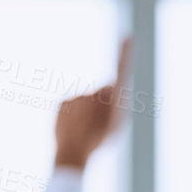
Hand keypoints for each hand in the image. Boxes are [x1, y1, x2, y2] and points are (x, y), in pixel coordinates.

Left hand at [55, 39, 131, 170]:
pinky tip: (72, 127)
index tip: (127, 37)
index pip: (121, 71)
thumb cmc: (99, 141)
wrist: (73, 154)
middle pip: (102, 92)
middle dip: (100, 103)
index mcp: (113, 99)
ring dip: (85, 112)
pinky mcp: (63, 102)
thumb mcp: (116, 123)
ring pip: (84, 101)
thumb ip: (116, 104)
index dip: (124, 54)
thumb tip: (111, 89)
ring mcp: (79, 96)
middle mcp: (96, 93)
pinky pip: (70, 106)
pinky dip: (71, 115)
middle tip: (98, 124)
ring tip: (84, 129)